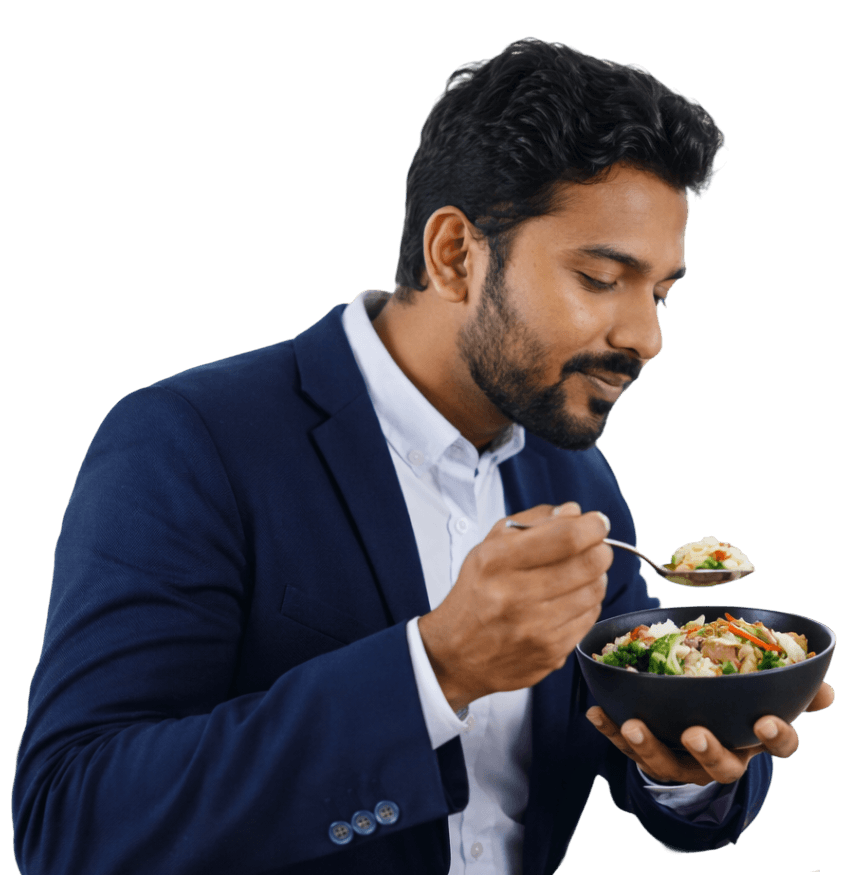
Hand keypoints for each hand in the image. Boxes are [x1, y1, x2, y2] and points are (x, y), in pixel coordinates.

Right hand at [419, 502, 611, 711]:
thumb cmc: (476, 594)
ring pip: (594, 591)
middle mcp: (516, 595)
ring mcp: (536, 629)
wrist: (457, 655)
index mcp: (498, 561)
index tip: (597, 523)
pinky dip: (588, 603)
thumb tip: (574, 513)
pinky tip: (573, 599)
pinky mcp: (551, 653)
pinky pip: (590, 618)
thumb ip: (531, 522)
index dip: (592, 526)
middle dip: (601, 548)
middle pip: (589, 563)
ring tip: (583, 572)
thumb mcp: (488, 548)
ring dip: (596, 576)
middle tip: (596, 546)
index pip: (566, 537)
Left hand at [586, 682, 834, 784]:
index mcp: (752, 740)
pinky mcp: (647, 753)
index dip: (774, 736)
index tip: (765, 721)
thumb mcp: (762, 700)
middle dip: (708, 751)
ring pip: (666, 761)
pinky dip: (611, 730)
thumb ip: (789, 690)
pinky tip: (597, 712)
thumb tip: (824, 686)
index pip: (776, 746)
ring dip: (648, 744)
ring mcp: (680, 760)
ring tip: (633, 723)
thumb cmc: (733, 710)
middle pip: (720, 765)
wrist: (693, 739)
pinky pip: (625, 745)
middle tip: (694, 733)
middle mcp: (719, 757)